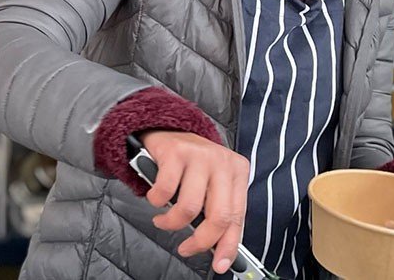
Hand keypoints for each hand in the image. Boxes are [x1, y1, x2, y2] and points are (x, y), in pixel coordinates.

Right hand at [141, 130, 249, 274]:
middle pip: (218, 216)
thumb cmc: (191, 164)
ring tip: (164, 221)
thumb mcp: (212, 183)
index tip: (220, 264)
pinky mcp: (175, 152)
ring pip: (189, 207)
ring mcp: (199, 155)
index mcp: (237, 171)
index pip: (237, 216)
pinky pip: (165, 192)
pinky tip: (156, 199)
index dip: (228, 245)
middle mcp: (222, 162)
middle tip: (186, 248)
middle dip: (200, 241)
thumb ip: (218, 210)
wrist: (166, 129)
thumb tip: (220, 250)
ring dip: (171, 223)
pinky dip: (156, 202)